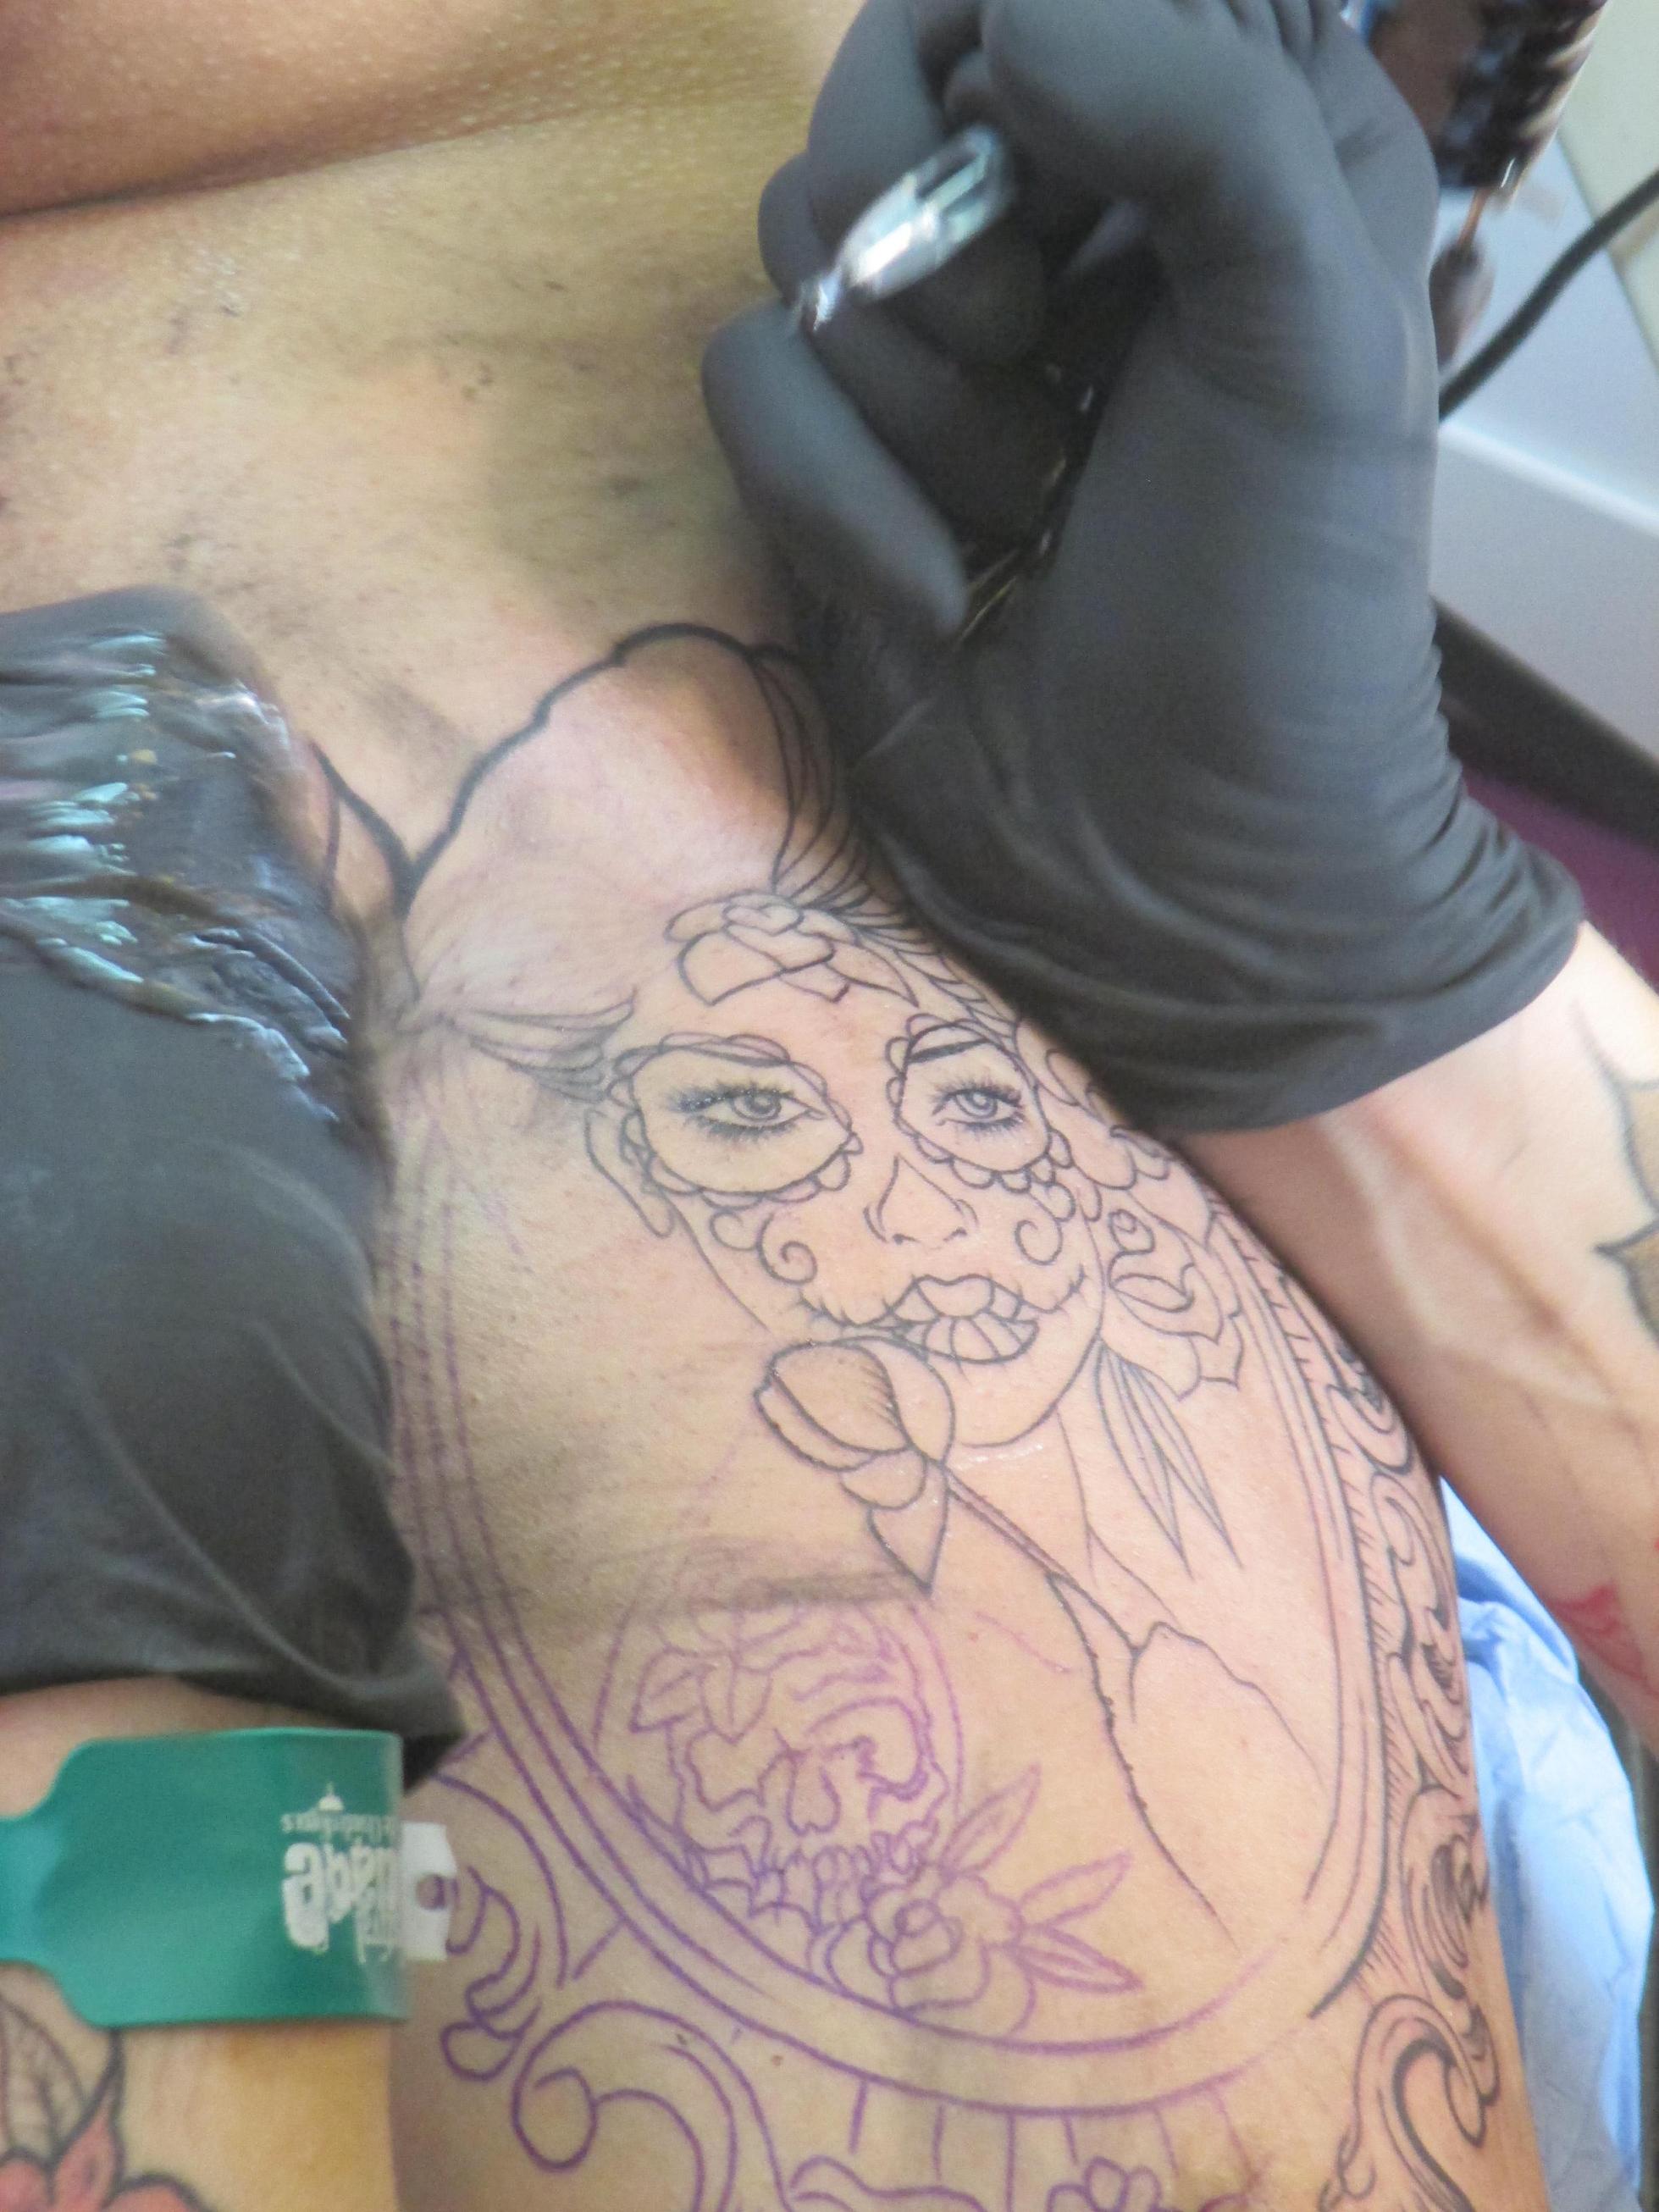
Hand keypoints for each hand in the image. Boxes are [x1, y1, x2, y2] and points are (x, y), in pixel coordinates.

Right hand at [703, 0, 1579, 1129]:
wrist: (1168, 869)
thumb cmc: (1278, 614)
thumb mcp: (1317, 338)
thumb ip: (1203, 115)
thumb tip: (999, 27)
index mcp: (1220, 148)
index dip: (1035, 66)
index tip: (1081, 204)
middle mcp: (1062, 225)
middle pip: (892, 77)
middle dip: (950, 239)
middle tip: (1040, 366)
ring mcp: (932, 348)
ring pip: (800, 229)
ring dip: (911, 402)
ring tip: (1023, 510)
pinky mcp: (827, 461)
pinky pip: (740, 374)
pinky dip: (833, 498)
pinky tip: (940, 596)